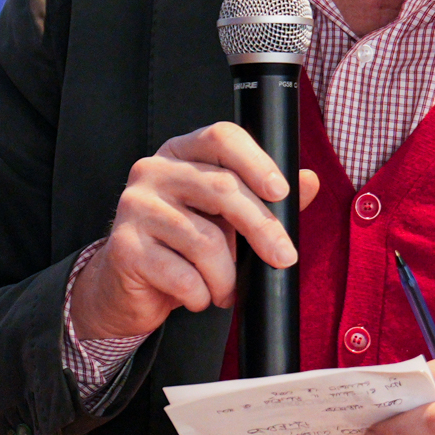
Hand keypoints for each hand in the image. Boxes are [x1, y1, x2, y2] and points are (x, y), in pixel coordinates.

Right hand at [70, 121, 320, 340]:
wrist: (129, 288)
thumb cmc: (181, 247)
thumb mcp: (225, 218)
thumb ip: (264, 199)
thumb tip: (310, 180)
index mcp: (180, 153)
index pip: (221, 137)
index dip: (256, 161)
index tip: (282, 192)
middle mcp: (153, 170)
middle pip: (221, 187)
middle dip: (261, 227)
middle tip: (283, 258)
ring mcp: (134, 206)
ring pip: (204, 239)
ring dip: (226, 276)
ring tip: (227, 290)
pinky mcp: (125, 247)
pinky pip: (182, 275)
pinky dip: (201, 295)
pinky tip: (197, 297)